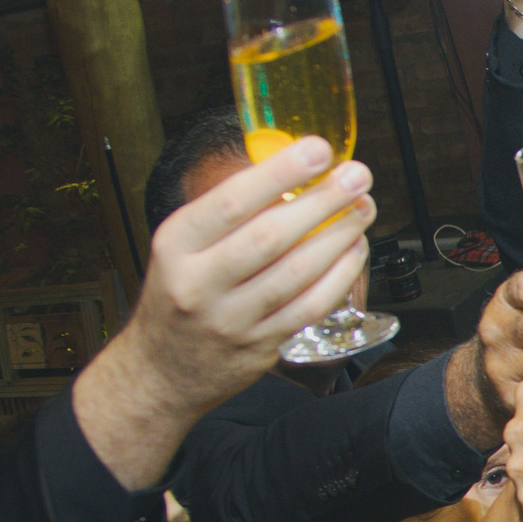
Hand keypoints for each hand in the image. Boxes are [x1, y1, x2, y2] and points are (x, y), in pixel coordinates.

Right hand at [75, 139, 375, 486]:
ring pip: (297, 273)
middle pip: (272, 235)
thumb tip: (290, 169)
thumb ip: (228, 214)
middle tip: (357, 176)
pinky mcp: (261, 347)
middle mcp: (199, 282)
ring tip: (363, 208)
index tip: (318, 149)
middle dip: (323, 201)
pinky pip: (310, 307)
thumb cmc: (178, 296)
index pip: (232, 201)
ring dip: (339, 236)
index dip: (281, 172)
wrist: (159, 372)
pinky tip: (354, 250)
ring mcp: (231, 319)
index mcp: (175, 245)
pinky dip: (339, 275)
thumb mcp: (181, 248)